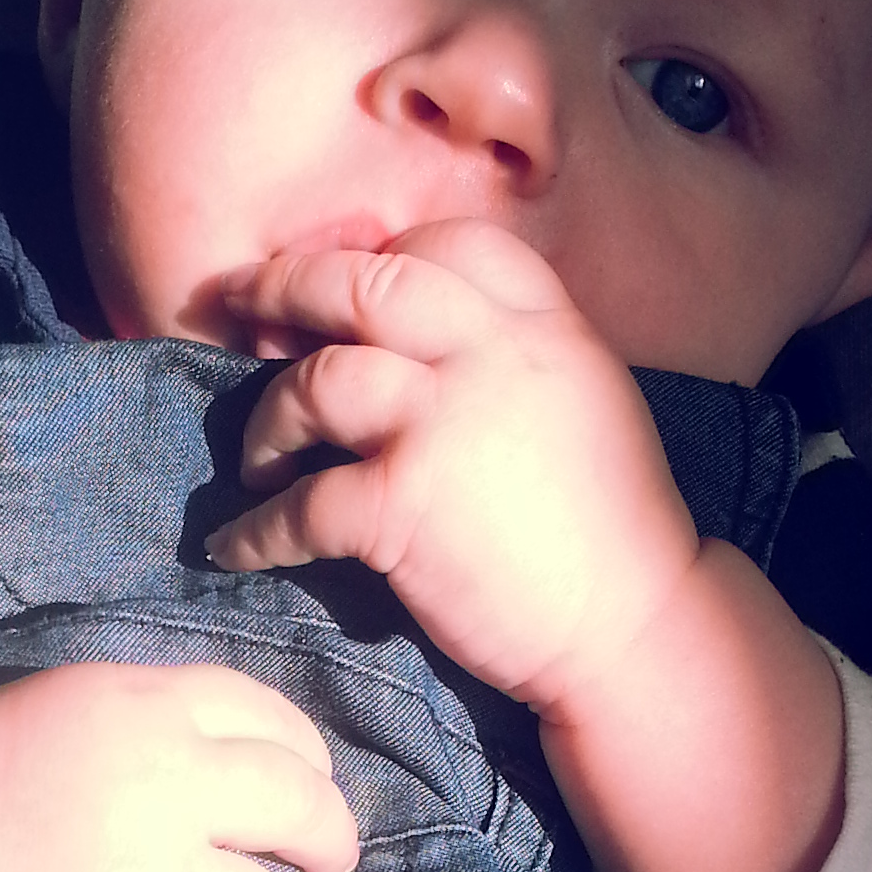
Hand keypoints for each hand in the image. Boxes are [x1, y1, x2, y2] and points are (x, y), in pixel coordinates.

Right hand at [0, 661, 361, 871]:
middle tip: (320, 869)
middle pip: (304, 817)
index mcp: (145, 707)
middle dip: (323, 847)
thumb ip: (167, 728)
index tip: (304, 804)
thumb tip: (282, 782)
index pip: (279, 730)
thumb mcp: (69, 711)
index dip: (308, 772)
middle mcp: (156, 784)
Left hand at [204, 220, 702, 718]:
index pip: (450, 243)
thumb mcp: (586, 402)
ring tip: (259, 459)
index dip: (382, 256)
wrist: (637, 628)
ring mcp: (444, 426)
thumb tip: (427, 341)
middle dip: (284, 287)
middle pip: (362, 284)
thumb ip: (515, 358)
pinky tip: (234, 548)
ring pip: (316, 383)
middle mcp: (492, 357)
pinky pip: (300, 505)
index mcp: (544, 328)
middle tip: (237, 305)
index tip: (340, 286)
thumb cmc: (611, 531)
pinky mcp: (404, 506)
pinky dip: (255, 531)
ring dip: (267, 421)